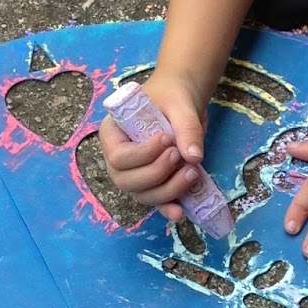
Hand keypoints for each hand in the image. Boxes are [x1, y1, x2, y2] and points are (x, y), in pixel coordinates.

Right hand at [98, 69, 208, 223]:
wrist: (185, 99)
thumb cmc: (173, 96)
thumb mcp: (180, 104)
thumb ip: (186, 128)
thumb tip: (193, 157)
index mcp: (113, 134)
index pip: (118, 157)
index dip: (142, 155)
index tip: (166, 139)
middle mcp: (120, 159)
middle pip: (127, 181)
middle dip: (156, 174)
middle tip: (179, 156)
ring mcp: (137, 173)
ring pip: (144, 195)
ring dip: (168, 190)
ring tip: (193, 172)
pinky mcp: (157, 183)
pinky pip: (158, 201)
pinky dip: (169, 208)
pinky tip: (181, 212)